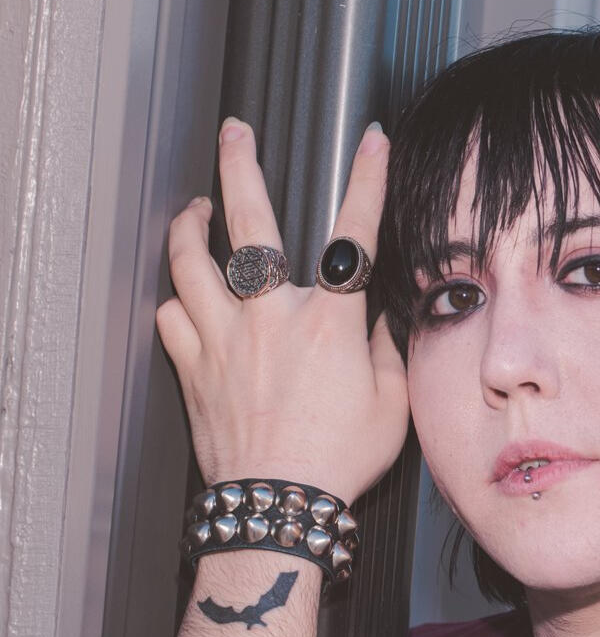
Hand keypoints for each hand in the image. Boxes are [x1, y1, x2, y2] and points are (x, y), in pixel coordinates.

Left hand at [156, 118, 409, 504]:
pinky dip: (176, 299)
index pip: (354, 236)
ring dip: (189, 226)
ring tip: (193, 209)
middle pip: (247, 221)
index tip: (371, 141)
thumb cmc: (339, 461)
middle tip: (235, 133)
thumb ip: (386, 353)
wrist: (279, 504)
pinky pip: (170, 314)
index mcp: (328, 323)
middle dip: (240, 165)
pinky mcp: (192, 367)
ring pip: (189, 259)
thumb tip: (376, 321)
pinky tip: (184, 296)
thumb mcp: (392, 407)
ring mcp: (223, 338)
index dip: (368, 180)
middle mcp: (270, 317)